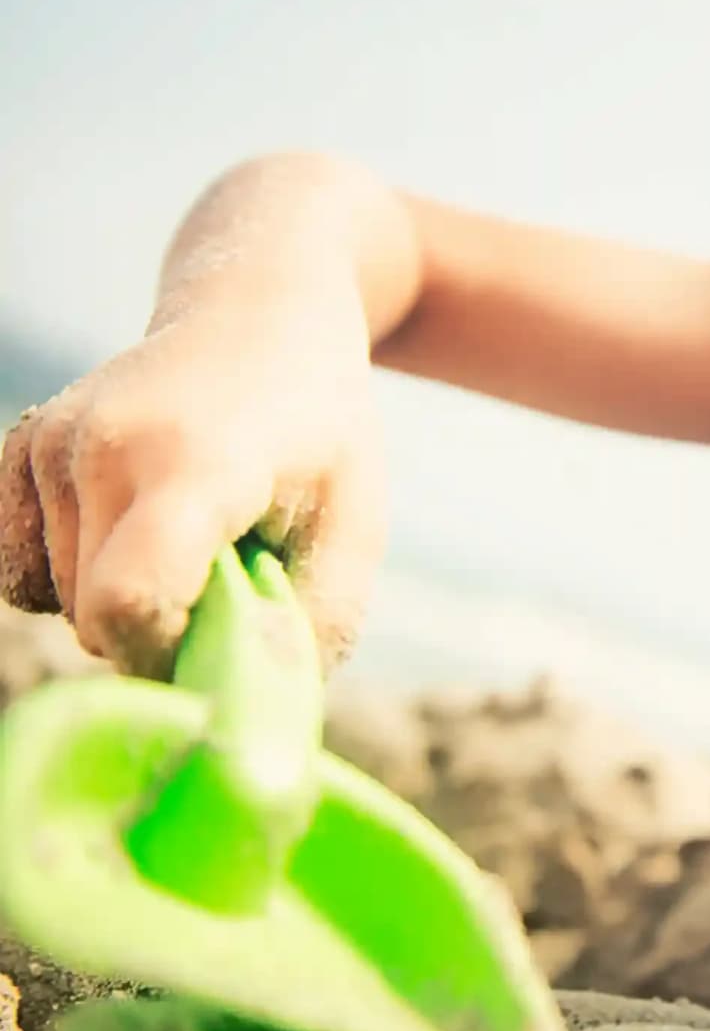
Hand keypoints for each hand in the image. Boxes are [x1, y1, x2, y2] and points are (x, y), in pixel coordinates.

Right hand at [0, 310, 386, 676]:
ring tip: (195, 535)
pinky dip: (77, 578)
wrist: (259, 315)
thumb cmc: (321, 429)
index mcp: (196, 463)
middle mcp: (102, 447)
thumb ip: (317, 623)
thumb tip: (261, 715)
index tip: (218, 641)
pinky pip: (20, 573)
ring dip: (128, 601)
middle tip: (233, 577)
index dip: (164, 655)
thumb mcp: (355, 522)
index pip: (128, 600)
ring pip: (59, 603)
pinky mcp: (17, 450)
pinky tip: (138, 531)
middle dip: (163, 632)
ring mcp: (49, 445)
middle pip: (96, 621)